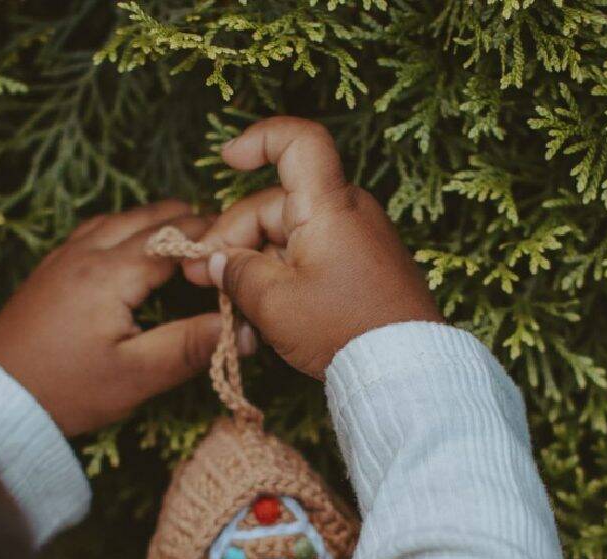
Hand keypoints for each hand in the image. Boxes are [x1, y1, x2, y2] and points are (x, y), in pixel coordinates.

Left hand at [0, 201, 222, 435]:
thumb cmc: (68, 391)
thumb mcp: (138, 375)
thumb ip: (192, 346)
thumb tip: (244, 330)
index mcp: (110, 273)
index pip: (176, 238)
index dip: (213, 242)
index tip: (243, 252)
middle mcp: (86, 253)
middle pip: (150, 216)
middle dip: (191, 224)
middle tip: (224, 245)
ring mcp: (64, 257)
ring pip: (121, 218)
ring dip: (157, 222)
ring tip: (189, 240)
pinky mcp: (51, 269)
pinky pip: (96, 230)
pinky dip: (126, 229)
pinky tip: (136, 248)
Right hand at [182, 116, 440, 378]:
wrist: (405, 369)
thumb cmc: (343, 330)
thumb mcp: (275, 304)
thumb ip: (237, 274)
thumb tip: (219, 262)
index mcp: (328, 205)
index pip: (297, 142)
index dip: (258, 140)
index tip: (227, 159)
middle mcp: (348, 213)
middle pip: (277, 205)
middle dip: (233, 238)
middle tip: (200, 277)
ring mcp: (360, 241)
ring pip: (291, 238)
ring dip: (256, 266)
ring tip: (230, 306)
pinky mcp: (366, 270)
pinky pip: (315, 259)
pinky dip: (285, 277)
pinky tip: (263, 313)